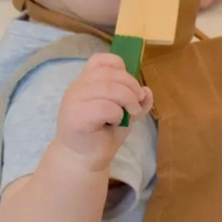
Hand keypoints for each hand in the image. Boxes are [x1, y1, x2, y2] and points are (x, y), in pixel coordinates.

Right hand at [54, 54, 152, 171]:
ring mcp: (74, 100)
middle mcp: (77, 87)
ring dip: (127, 99)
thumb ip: (135, 100)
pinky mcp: (76, 116)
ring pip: (108, 87)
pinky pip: (104, 106)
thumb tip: (147, 91)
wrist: (83, 161)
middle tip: (137, 103)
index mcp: (86, 82)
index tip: (129, 86)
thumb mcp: (124, 113)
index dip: (120, 68)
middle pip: (109, 74)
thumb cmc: (101, 135)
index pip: (100, 60)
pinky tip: (115, 122)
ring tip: (131, 113)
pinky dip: (117, 113)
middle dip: (131, 86)